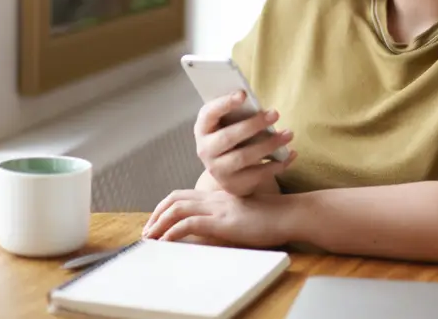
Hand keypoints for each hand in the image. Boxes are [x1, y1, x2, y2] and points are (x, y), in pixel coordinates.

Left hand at [141, 189, 293, 248]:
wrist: (290, 214)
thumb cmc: (273, 216)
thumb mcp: (245, 214)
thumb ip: (228, 217)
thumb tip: (216, 230)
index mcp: (219, 196)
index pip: (184, 195)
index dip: (166, 206)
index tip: (156, 221)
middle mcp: (215, 198)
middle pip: (175, 198)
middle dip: (156, 214)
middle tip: (147, 231)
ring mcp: (218, 208)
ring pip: (177, 209)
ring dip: (159, 223)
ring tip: (150, 238)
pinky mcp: (222, 221)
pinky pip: (189, 224)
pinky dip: (173, 232)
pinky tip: (167, 242)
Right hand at [194, 91, 295, 196]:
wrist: (229, 172)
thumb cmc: (233, 137)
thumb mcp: (230, 124)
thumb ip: (239, 115)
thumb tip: (261, 108)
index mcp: (203, 128)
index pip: (209, 114)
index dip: (224, 103)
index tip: (243, 94)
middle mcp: (205, 150)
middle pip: (229, 136)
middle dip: (254, 124)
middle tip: (275, 113)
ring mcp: (218, 169)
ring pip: (244, 157)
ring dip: (269, 144)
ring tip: (288, 134)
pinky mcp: (234, 184)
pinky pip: (257, 174)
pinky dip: (276, 164)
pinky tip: (290, 154)